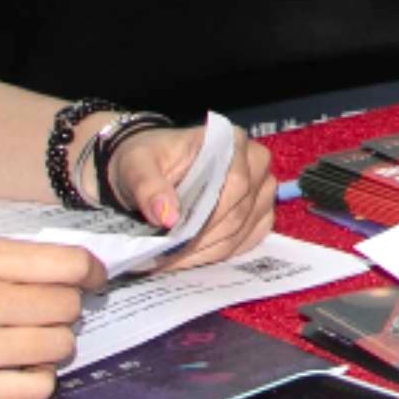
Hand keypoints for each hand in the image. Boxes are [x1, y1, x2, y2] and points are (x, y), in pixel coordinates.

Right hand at [0, 236, 96, 398]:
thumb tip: (40, 265)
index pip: (66, 263)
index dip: (89, 272)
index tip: (90, 279)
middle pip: (67, 307)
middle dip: (65, 310)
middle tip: (46, 315)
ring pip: (59, 347)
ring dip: (53, 346)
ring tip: (28, 345)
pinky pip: (36, 388)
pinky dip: (36, 382)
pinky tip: (16, 374)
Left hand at [114, 124, 276, 268]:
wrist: (149, 167)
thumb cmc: (147, 159)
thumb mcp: (137, 166)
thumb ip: (149, 187)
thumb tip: (168, 218)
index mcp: (232, 142)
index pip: (235, 184)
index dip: (206, 215)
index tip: (172, 235)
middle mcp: (255, 162)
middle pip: (238, 212)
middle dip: (201, 238)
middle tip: (166, 253)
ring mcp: (262, 189)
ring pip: (242, 231)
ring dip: (207, 250)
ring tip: (172, 257)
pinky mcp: (259, 212)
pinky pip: (248, 241)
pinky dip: (219, 253)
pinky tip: (191, 256)